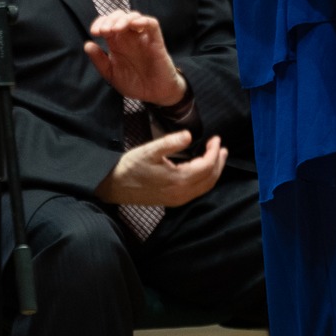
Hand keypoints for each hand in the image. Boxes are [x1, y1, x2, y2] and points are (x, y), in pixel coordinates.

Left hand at [83, 10, 187, 105]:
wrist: (154, 95)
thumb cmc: (134, 83)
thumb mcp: (111, 74)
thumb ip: (99, 60)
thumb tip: (87, 45)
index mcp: (117, 43)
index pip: (108, 23)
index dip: (100, 22)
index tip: (94, 32)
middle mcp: (129, 37)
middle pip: (120, 16)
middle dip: (110, 19)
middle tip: (104, 31)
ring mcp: (143, 38)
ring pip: (134, 17)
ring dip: (124, 19)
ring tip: (115, 29)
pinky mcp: (156, 41)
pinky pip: (152, 24)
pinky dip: (143, 21)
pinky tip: (135, 25)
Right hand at [96, 131, 227, 206]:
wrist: (113, 186)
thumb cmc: (130, 166)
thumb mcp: (149, 150)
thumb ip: (170, 142)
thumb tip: (189, 135)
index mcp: (179, 180)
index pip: (206, 166)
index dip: (214, 152)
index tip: (216, 138)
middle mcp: (182, 193)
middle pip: (210, 179)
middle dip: (219, 162)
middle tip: (221, 147)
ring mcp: (178, 199)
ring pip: (205, 187)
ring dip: (214, 172)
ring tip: (217, 157)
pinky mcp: (173, 201)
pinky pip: (197, 192)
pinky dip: (205, 180)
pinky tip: (203, 170)